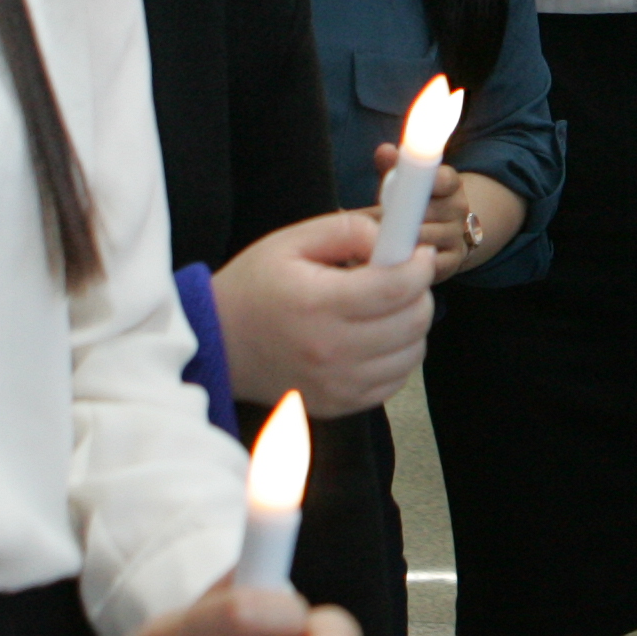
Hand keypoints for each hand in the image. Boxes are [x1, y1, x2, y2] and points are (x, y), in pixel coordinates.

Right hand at [217, 211, 433, 416]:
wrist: (217, 344)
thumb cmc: (254, 287)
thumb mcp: (292, 241)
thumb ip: (347, 231)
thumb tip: (392, 240)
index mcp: (317, 304)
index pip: (397, 287)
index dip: (419, 265)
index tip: (418, 253)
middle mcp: (330, 351)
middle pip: (413, 321)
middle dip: (418, 292)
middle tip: (401, 277)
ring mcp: (337, 384)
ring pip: (412, 353)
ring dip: (411, 325)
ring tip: (384, 308)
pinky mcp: (340, 404)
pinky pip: (396, 380)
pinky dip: (397, 355)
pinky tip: (373, 337)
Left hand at [368, 149, 525, 282]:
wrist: (446, 234)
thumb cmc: (417, 203)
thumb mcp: (407, 183)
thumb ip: (395, 166)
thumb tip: (384, 150)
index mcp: (451, 184)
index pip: (443, 179)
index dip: (422, 183)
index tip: (400, 187)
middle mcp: (460, 209)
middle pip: (425, 212)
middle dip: (393, 217)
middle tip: (367, 221)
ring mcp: (459, 237)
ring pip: (420, 239)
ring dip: (394, 242)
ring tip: (371, 241)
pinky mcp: (453, 263)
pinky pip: (421, 264)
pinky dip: (402, 263)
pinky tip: (388, 259)